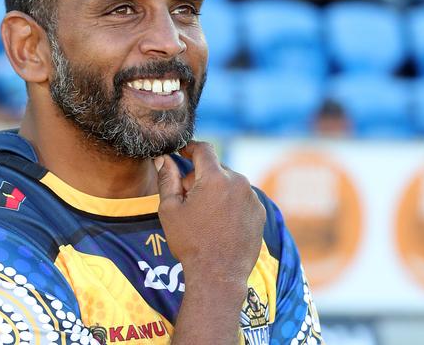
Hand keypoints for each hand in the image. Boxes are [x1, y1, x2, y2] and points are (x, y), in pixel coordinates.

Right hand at [156, 141, 264, 285]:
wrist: (218, 275)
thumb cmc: (190, 242)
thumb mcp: (170, 209)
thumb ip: (167, 179)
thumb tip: (163, 158)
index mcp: (215, 178)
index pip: (204, 149)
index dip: (190, 148)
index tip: (182, 152)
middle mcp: (239, 183)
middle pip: (216, 168)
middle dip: (201, 176)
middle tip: (187, 198)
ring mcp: (252, 198)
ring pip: (229, 182)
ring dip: (216, 189)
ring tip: (204, 215)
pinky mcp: (260, 212)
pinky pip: (241, 197)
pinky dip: (230, 202)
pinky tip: (219, 223)